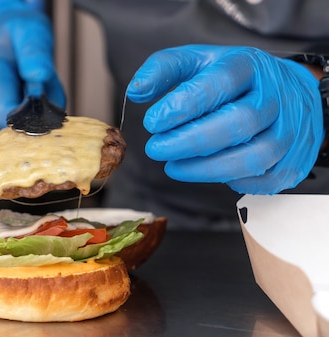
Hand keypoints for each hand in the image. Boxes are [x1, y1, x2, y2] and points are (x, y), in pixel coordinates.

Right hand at [0, 0, 64, 131]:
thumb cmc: (13, 32)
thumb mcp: (30, 29)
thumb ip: (35, 51)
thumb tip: (40, 76)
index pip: (4, 113)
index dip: (30, 116)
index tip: (46, 99)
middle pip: (12, 125)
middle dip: (35, 112)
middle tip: (41, 84)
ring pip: (16, 128)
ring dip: (32, 113)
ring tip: (31, 86)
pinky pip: (15, 126)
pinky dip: (27, 115)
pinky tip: (24, 94)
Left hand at [127, 44, 324, 193]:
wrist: (288, 93)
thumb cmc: (233, 80)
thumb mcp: (199, 61)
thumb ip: (164, 69)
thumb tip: (136, 92)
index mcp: (249, 66)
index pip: (220, 83)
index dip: (184, 105)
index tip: (152, 122)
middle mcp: (274, 97)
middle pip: (238, 122)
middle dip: (190, 141)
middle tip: (155, 149)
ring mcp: (288, 131)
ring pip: (253, 156)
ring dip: (206, 168)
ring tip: (173, 167)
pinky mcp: (293, 161)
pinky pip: (263, 179)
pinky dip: (230, 181)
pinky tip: (205, 172)